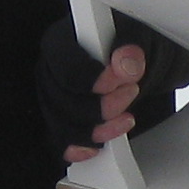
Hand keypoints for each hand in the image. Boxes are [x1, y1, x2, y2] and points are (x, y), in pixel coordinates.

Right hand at [36, 16, 168, 161]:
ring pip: (62, 125)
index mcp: (61, 42)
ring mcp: (52, 99)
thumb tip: (126, 63)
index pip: (67, 67)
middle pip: (63, 100)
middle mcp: (50, 72)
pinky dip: (79, 149)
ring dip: (97, 128)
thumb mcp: (139, 39)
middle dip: (101, 105)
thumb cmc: (129, 49)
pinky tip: (97, 148)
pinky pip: (60, 144)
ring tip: (126, 119)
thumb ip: (131, 49)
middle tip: (131, 93)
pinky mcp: (60, 122)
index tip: (122, 81)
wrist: (134, 68)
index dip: (94, 80)